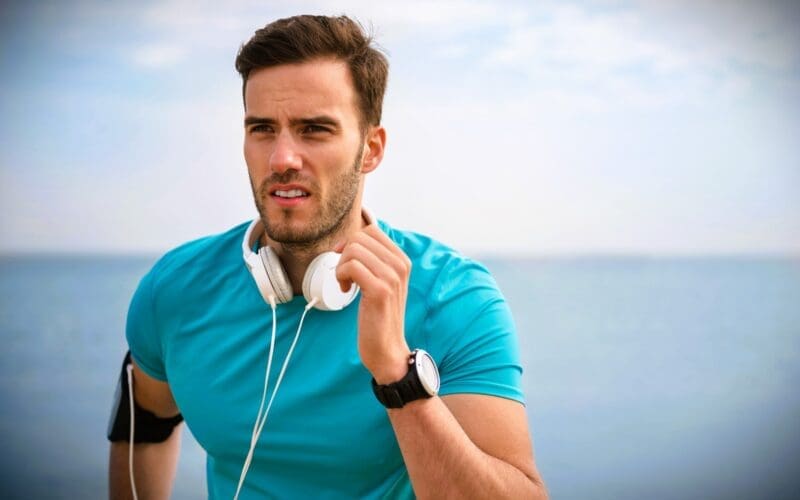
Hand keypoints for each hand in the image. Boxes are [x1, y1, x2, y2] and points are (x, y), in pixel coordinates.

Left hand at [335, 224, 411, 383]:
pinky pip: (351, 267)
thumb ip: (374, 261)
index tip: (346, 262)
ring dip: (341, 267)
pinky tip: (346, 290)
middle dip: (343, 254)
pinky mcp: (380, 291)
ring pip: (353, 250)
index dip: (351, 242)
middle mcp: (400, 265)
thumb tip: (349, 241)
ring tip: (346, 284)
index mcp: (402, 260)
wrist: (388, 350)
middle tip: (344, 275)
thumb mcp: (382, 282)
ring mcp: (392, 277)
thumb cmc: (379, 317)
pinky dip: (341, 276)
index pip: (371, 230)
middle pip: (360, 237)